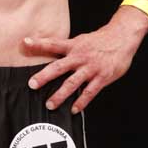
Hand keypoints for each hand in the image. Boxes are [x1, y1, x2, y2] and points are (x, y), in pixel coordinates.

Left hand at [23, 16, 147, 113]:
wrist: (122, 37)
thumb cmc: (100, 40)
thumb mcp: (81, 40)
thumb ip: (67, 48)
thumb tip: (50, 51)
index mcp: (74, 46)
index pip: (53, 44)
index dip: (38, 43)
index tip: (24, 43)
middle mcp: (80, 57)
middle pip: (59, 67)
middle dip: (44, 76)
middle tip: (32, 84)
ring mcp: (91, 68)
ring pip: (72, 83)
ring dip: (60, 95)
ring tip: (50, 104)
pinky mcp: (102, 77)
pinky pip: (90, 92)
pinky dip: (82, 102)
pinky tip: (74, 109)